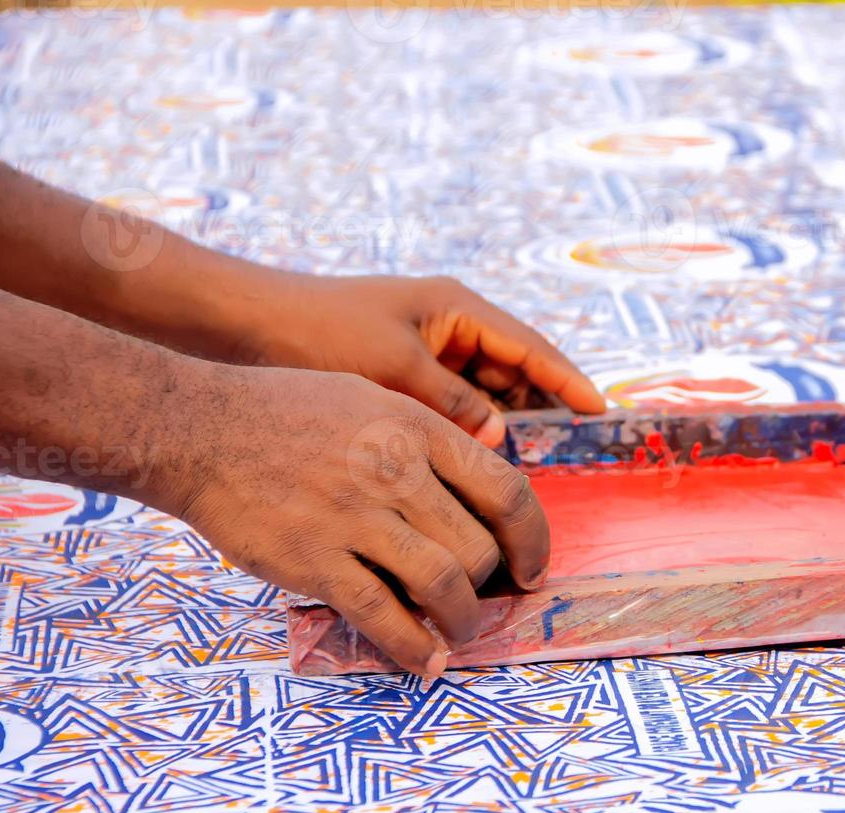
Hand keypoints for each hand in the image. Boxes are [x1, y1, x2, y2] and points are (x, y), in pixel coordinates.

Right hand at [167, 363, 547, 676]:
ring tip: (460, 632)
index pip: (507, 491)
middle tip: (489, 601)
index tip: (533, 567)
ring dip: (463, 621)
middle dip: (494, 587)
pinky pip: (382, 617)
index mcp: (418, 430)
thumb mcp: (373, 400)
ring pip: (443, 586)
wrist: (198, 429)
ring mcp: (355, 519)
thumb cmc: (287, 412)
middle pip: (479, 548)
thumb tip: (480, 491)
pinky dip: (413, 648)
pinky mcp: (315, 561)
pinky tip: (426, 662)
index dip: (533, 540)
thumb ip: (428, 442)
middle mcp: (396, 474)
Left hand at [225, 272, 605, 445]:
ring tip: (526, 472)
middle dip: (539, 410)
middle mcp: (449, 328)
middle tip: (566, 454)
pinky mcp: (402, 379)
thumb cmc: (319, 331)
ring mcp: (427, 353)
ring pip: (484, 396)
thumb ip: (453, 404)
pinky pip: (452, 409)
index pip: (530, 347)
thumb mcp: (395, 368)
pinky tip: (475, 469)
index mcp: (456, 309)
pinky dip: (466, 435)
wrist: (244, 325)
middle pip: (513, 373)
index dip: (568, 380)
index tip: (600, 411)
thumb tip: (501, 441)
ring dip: (502, 428)